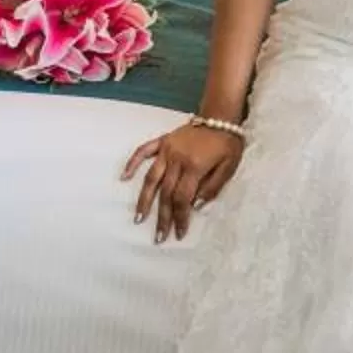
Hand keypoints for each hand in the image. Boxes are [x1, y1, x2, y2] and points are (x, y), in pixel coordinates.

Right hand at [122, 123, 244, 242]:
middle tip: (159, 237)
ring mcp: (167, 150)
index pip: (183, 199)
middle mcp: (177, 159)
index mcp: (194, 167)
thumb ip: (213, 187)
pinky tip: (124, 177)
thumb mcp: (229, 167)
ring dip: (144, 200)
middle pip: (166, 193)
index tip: (178, 234)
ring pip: (151, 178)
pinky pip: (143, 151)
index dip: (180, 218)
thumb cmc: (228, 143)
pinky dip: (132, 163)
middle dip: (163, 217)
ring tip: (139, 218)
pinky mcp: (163, 141)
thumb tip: (197, 206)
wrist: (221, 115)